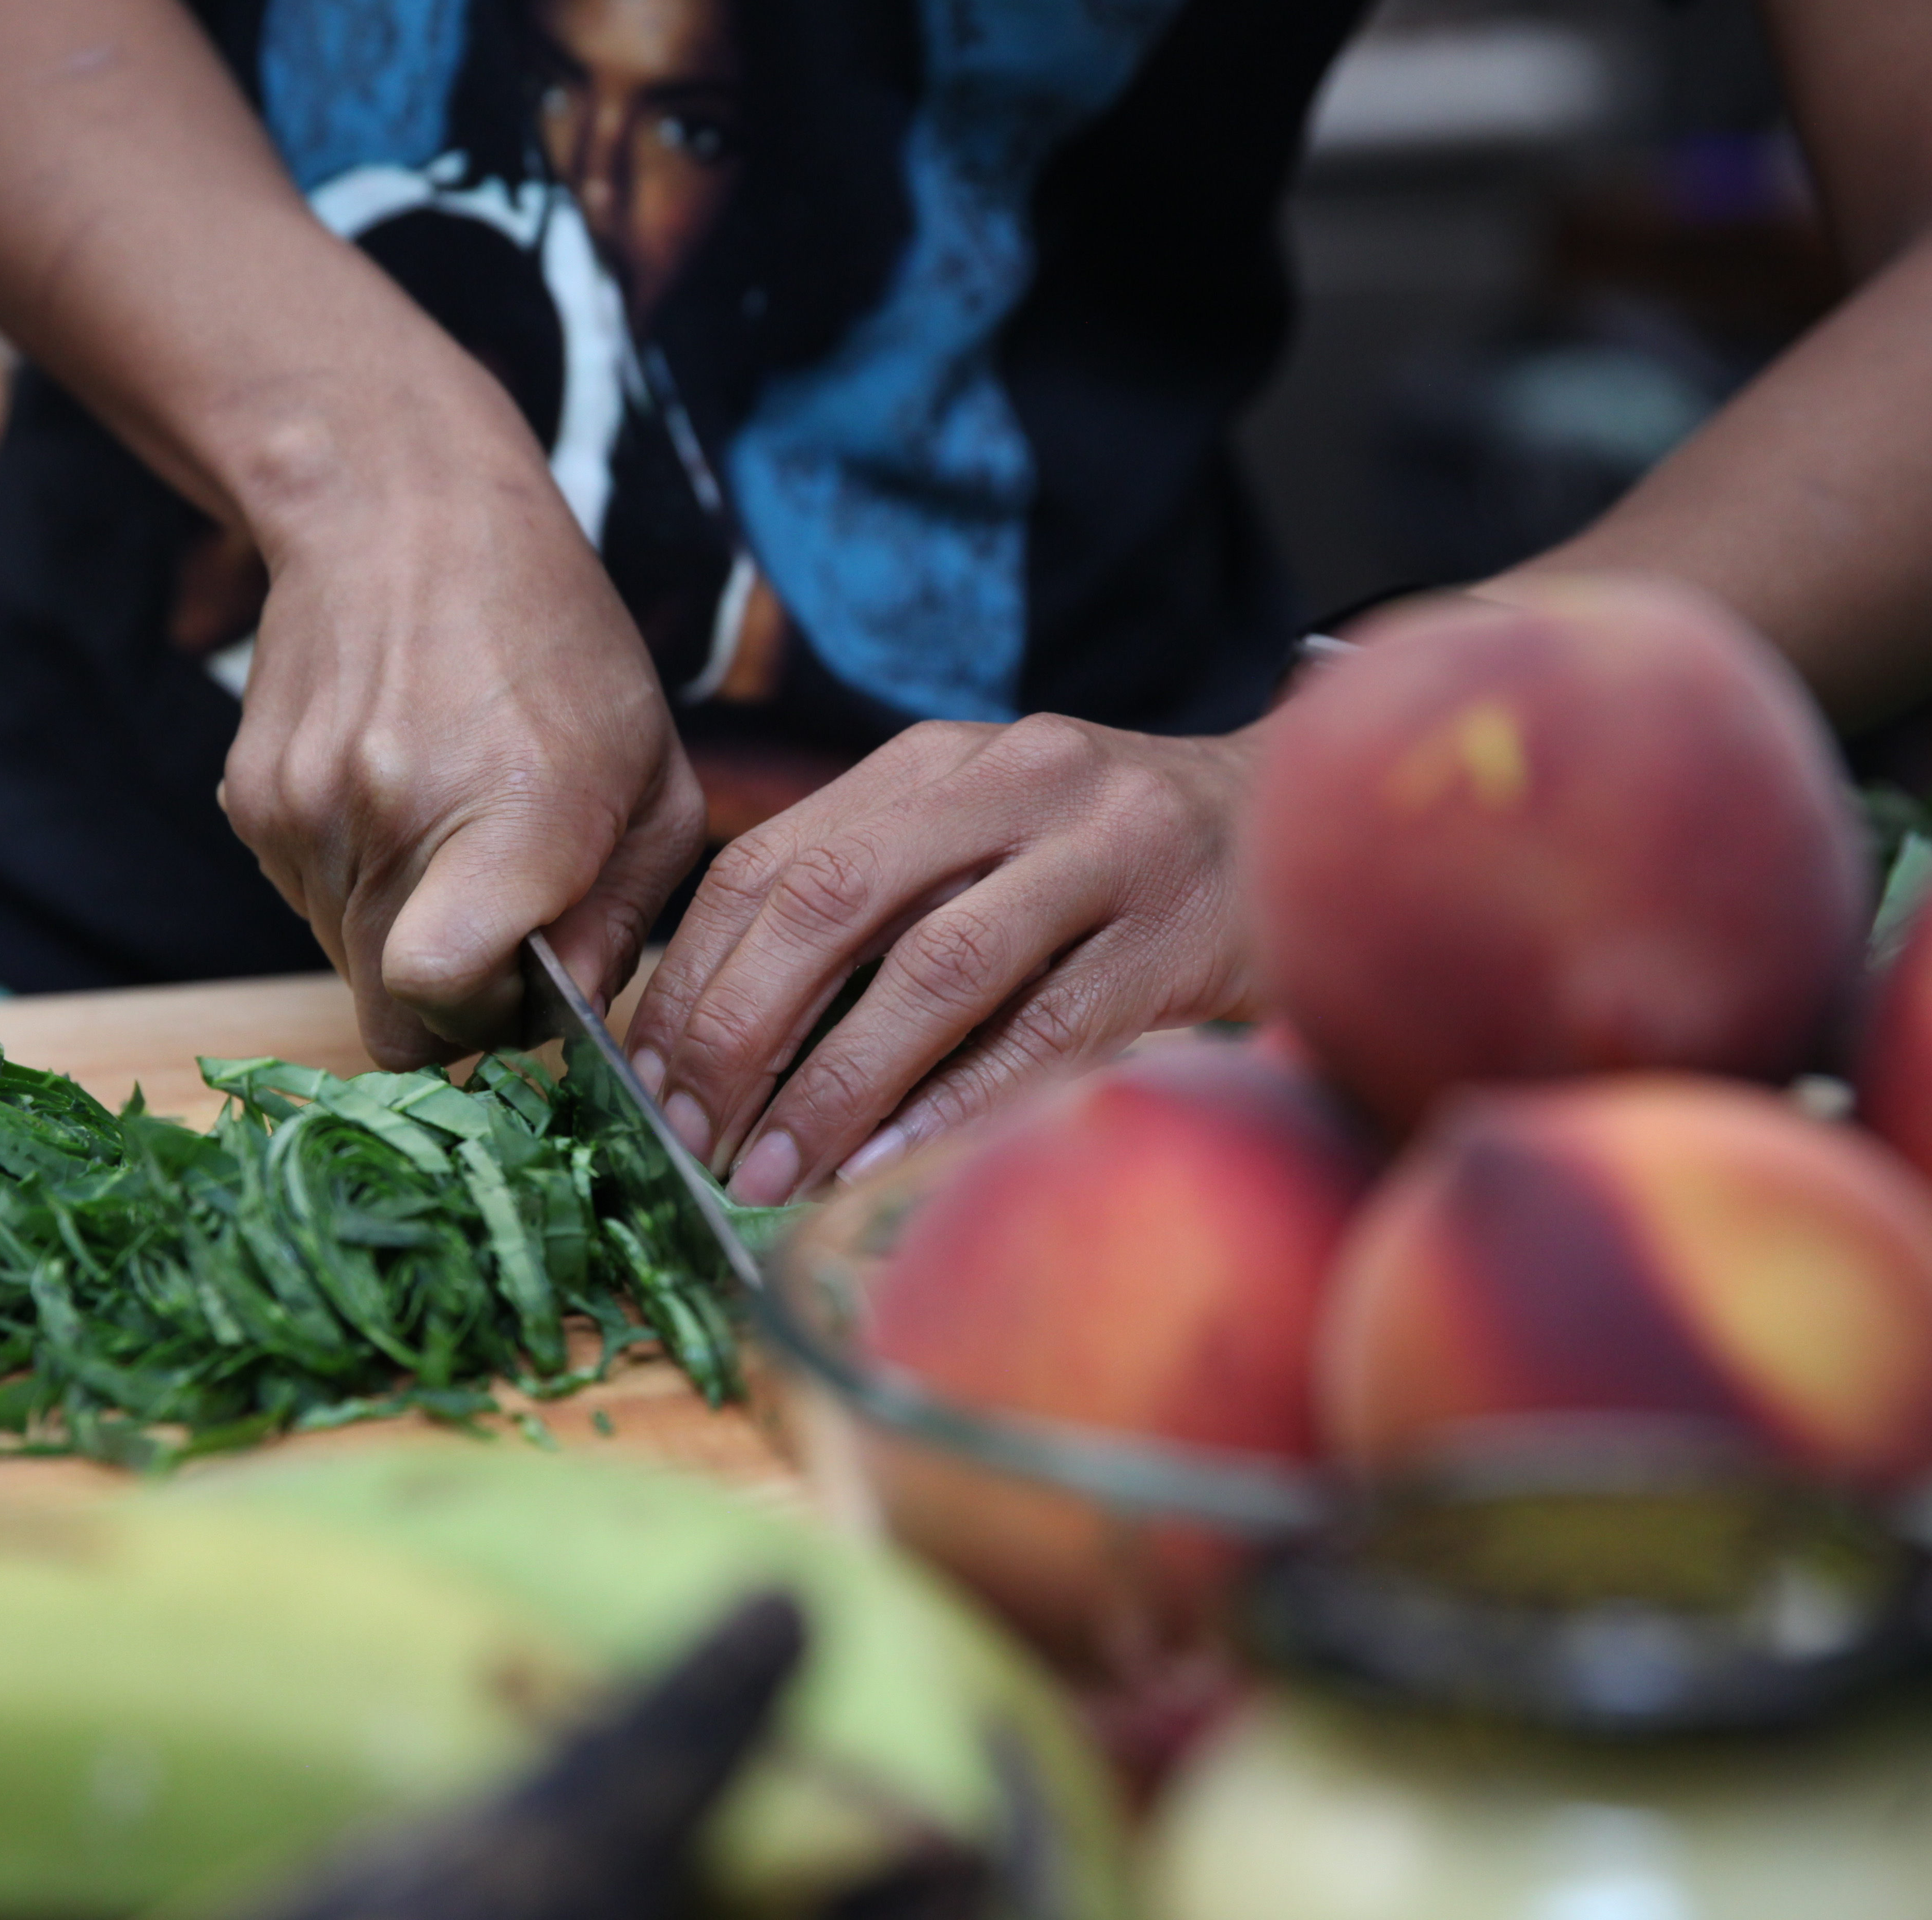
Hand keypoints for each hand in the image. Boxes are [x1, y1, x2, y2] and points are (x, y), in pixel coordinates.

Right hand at [223, 454, 704, 1069]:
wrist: (403, 514)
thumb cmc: (557, 646)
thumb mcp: (651, 778)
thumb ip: (619, 919)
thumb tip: (568, 1016)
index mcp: (509, 819)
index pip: (435, 999)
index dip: (478, 1020)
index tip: (518, 984)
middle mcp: (388, 819)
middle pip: (389, 1010)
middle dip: (449, 994)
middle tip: (498, 912)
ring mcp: (304, 811)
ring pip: (344, 957)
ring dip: (401, 926)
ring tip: (447, 819)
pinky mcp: (252, 801)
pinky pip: (305, 897)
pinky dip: (354, 876)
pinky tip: (395, 789)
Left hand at [624, 713, 1267, 1204]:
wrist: (1289, 813)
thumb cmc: (1095, 855)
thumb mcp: (970, 835)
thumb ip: (861, 898)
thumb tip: (709, 1036)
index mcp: (934, 760)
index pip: (770, 860)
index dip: (690, 973)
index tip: (642, 1075)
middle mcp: (1012, 781)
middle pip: (832, 903)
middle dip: (738, 1030)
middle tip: (689, 1134)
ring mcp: (1103, 850)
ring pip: (935, 970)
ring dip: (835, 1085)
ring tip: (768, 1171)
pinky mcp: (1173, 934)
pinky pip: (1043, 1030)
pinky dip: (951, 1102)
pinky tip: (881, 1163)